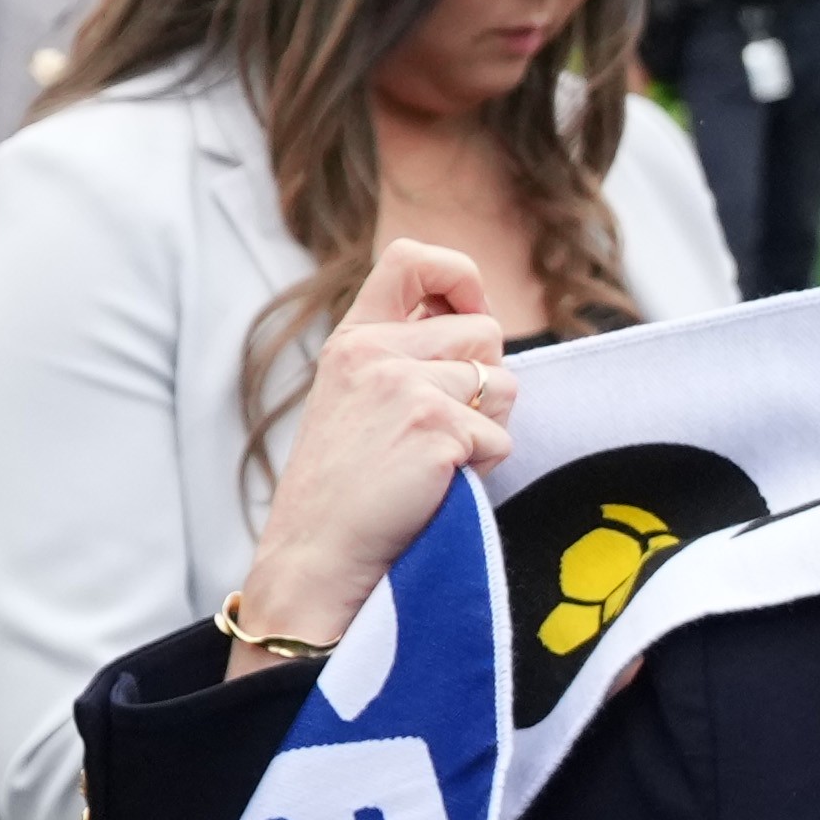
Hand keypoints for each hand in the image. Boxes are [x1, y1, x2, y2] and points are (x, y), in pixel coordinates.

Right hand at [217, 240, 521, 663]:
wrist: (315, 558)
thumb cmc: (343, 492)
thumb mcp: (353, 400)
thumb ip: (401, 357)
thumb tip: (480, 334)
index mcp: (353, 339)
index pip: (413, 260)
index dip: (458, 276)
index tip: (464, 314)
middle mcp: (376, 351)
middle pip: (486, 332)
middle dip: (485, 383)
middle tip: (441, 432)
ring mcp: (405, 386)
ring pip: (504, 385)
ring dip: (488, 430)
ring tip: (435, 463)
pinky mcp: (436, 428)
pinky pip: (502, 439)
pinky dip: (482, 471)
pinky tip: (436, 489)